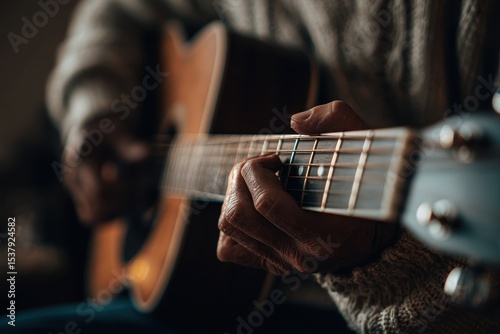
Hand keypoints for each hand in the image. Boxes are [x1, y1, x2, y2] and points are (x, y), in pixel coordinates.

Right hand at [62, 114, 156, 224]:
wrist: (88, 129)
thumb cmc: (106, 129)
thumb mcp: (119, 131)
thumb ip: (130, 144)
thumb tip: (146, 153)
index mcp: (81, 159)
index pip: (99, 190)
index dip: (123, 190)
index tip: (136, 178)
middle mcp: (73, 178)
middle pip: (98, 208)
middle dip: (124, 201)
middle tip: (138, 186)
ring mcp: (75, 191)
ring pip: (95, 217)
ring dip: (118, 210)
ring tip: (131, 191)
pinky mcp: (80, 198)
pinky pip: (95, 217)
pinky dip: (113, 211)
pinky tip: (124, 195)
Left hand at [217, 101, 398, 274]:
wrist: (376, 236)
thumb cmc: (366, 186)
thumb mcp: (363, 145)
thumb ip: (335, 120)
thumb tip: (296, 122)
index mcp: (321, 235)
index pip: (265, 203)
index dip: (258, 170)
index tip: (276, 158)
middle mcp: (297, 255)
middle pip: (237, 214)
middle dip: (241, 178)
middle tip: (264, 166)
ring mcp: (282, 263)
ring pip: (229, 227)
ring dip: (235, 195)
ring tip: (257, 183)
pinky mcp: (271, 264)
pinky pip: (229, 248)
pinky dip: (233, 222)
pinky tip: (254, 207)